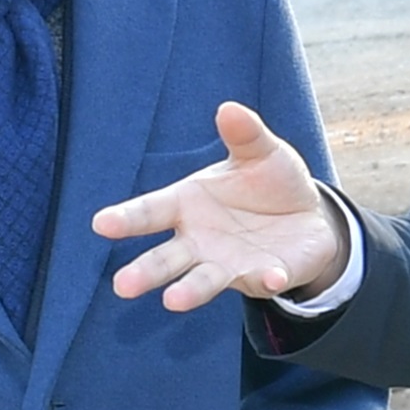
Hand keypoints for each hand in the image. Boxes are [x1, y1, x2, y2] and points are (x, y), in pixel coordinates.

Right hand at [93, 100, 349, 308]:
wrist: (309, 216)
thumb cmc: (270, 181)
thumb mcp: (260, 152)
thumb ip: (245, 134)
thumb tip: (229, 109)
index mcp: (187, 204)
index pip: (150, 212)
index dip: (125, 218)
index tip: (100, 224)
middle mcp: (198, 241)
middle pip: (165, 258)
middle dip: (145, 271)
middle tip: (122, 286)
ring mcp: (227, 264)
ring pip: (202, 281)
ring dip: (189, 291)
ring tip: (172, 301)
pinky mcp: (261, 277)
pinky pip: (262, 280)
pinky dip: (266, 279)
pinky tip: (272, 277)